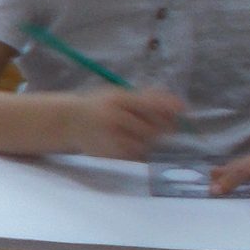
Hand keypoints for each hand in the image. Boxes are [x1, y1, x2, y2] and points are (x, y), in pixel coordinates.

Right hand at [64, 86, 186, 158]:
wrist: (67, 123)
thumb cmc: (98, 106)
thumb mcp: (117, 94)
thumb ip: (146, 98)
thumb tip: (179, 105)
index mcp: (116, 100)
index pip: (150, 105)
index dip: (169, 108)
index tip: (182, 109)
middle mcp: (113, 119)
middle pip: (152, 128)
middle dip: (162, 126)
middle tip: (164, 124)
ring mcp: (110, 138)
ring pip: (146, 143)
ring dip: (150, 139)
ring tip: (138, 132)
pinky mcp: (109, 154)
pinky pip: (135, 154)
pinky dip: (139, 149)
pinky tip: (129, 142)